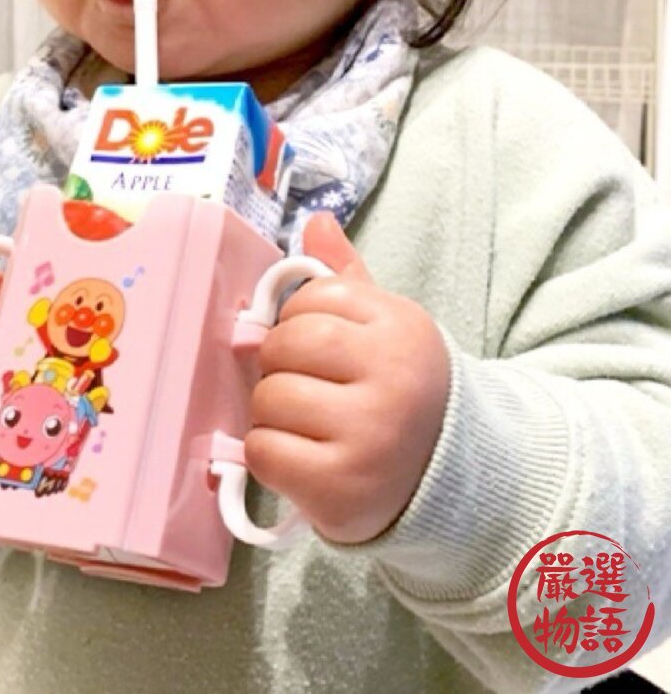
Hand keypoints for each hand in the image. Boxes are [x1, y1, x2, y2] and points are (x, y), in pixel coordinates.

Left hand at [245, 213, 449, 543]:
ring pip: (268, 399)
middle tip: (303, 385)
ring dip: (270, 413)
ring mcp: (370, 436)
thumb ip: (345, 277)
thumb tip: (316, 221)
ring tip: (305, 425)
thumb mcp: (384, 329)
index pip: (309, 298)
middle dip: (278, 366)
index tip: (320, 348)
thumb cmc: (397, 392)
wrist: (445, 480)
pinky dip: (267, 455)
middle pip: (283, 346)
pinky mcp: (342, 487)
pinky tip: (300, 458)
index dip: (298, 321)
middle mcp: (393, 378)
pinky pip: (263, 451)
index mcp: (400, 328)